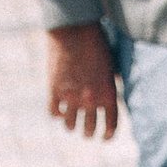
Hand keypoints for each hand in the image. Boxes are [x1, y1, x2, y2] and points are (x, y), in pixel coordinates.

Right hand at [45, 23, 117, 139]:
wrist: (74, 29)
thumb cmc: (96, 43)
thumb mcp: (110, 65)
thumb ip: (110, 84)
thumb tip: (112, 94)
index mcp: (108, 94)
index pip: (110, 126)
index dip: (108, 136)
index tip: (104, 138)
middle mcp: (90, 100)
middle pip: (89, 128)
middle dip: (88, 133)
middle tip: (86, 133)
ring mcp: (71, 97)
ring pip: (70, 125)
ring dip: (71, 127)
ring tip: (71, 126)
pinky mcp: (54, 90)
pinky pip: (53, 112)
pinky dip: (56, 114)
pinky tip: (58, 112)